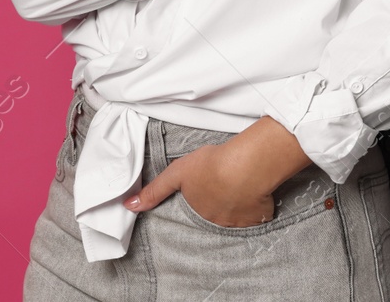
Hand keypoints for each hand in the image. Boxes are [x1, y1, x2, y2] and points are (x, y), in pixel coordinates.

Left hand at [123, 121, 306, 226]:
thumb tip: (128, 206)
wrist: (246, 165)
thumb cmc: (212, 165)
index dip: (204, 200)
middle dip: (222, 204)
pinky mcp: (261, 217)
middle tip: (227, 185)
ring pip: (239, 215)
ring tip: (243, 184)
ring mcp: (240, 223)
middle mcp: (217, 223)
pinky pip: (260, 214)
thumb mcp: (177, 173)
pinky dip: (259, 204)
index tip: (211, 192)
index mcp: (198, 212)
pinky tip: (258, 189)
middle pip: (218, 215)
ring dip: (240, 204)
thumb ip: (155, 190)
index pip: (199, 212)